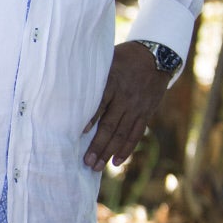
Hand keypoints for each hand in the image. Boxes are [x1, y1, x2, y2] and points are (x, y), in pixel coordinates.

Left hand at [82, 41, 170, 171]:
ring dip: (109, 152)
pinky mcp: (146, 113)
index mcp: (112, 83)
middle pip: (109, 125)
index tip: (76, 135)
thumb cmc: (124, 58)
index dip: (88, 121)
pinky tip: (117, 161)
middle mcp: (125, 98)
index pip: (98, 104)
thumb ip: (91, 75)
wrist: (157, 56)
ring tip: (97, 167)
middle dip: (97, 146)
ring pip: (122, 134)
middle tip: (86, 162)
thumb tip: (65, 85)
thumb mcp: (107, 60)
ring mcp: (137, 107)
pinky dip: (127, 149)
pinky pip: (136, 134)